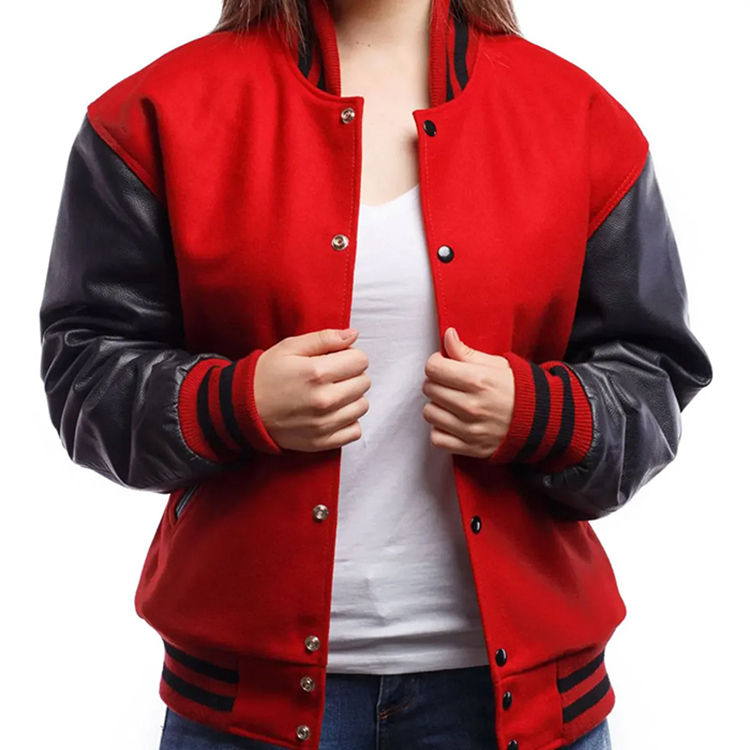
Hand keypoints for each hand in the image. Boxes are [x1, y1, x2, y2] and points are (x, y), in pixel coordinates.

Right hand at [254, 328, 370, 451]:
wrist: (243, 410)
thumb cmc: (266, 376)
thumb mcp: (290, 347)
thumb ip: (324, 338)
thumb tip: (353, 334)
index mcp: (317, 373)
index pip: (361, 360)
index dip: (350, 355)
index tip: (337, 358)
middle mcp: (325, 400)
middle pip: (364, 382)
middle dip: (352, 374)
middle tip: (333, 375)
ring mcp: (325, 424)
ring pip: (362, 406)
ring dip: (352, 398)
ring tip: (332, 393)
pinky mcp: (322, 442)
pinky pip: (355, 431)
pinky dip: (348, 421)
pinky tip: (334, 413)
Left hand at [422, 327, 514, 458]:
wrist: (542, 421)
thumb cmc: (518, 390)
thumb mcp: (497, 364)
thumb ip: (467, 352)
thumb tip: (448, 335)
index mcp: (479, 381)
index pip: (434, 368)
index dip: (436, 363)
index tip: (444, 364)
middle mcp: (472, 406)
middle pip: (429, 389)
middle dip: (437, 382)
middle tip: (449, 383)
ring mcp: (470, 430)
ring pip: (429, 413)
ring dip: (437, 406)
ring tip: (451, 402)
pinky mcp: (470, 448)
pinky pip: (436, 438)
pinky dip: (440, 430)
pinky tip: (451, 421)